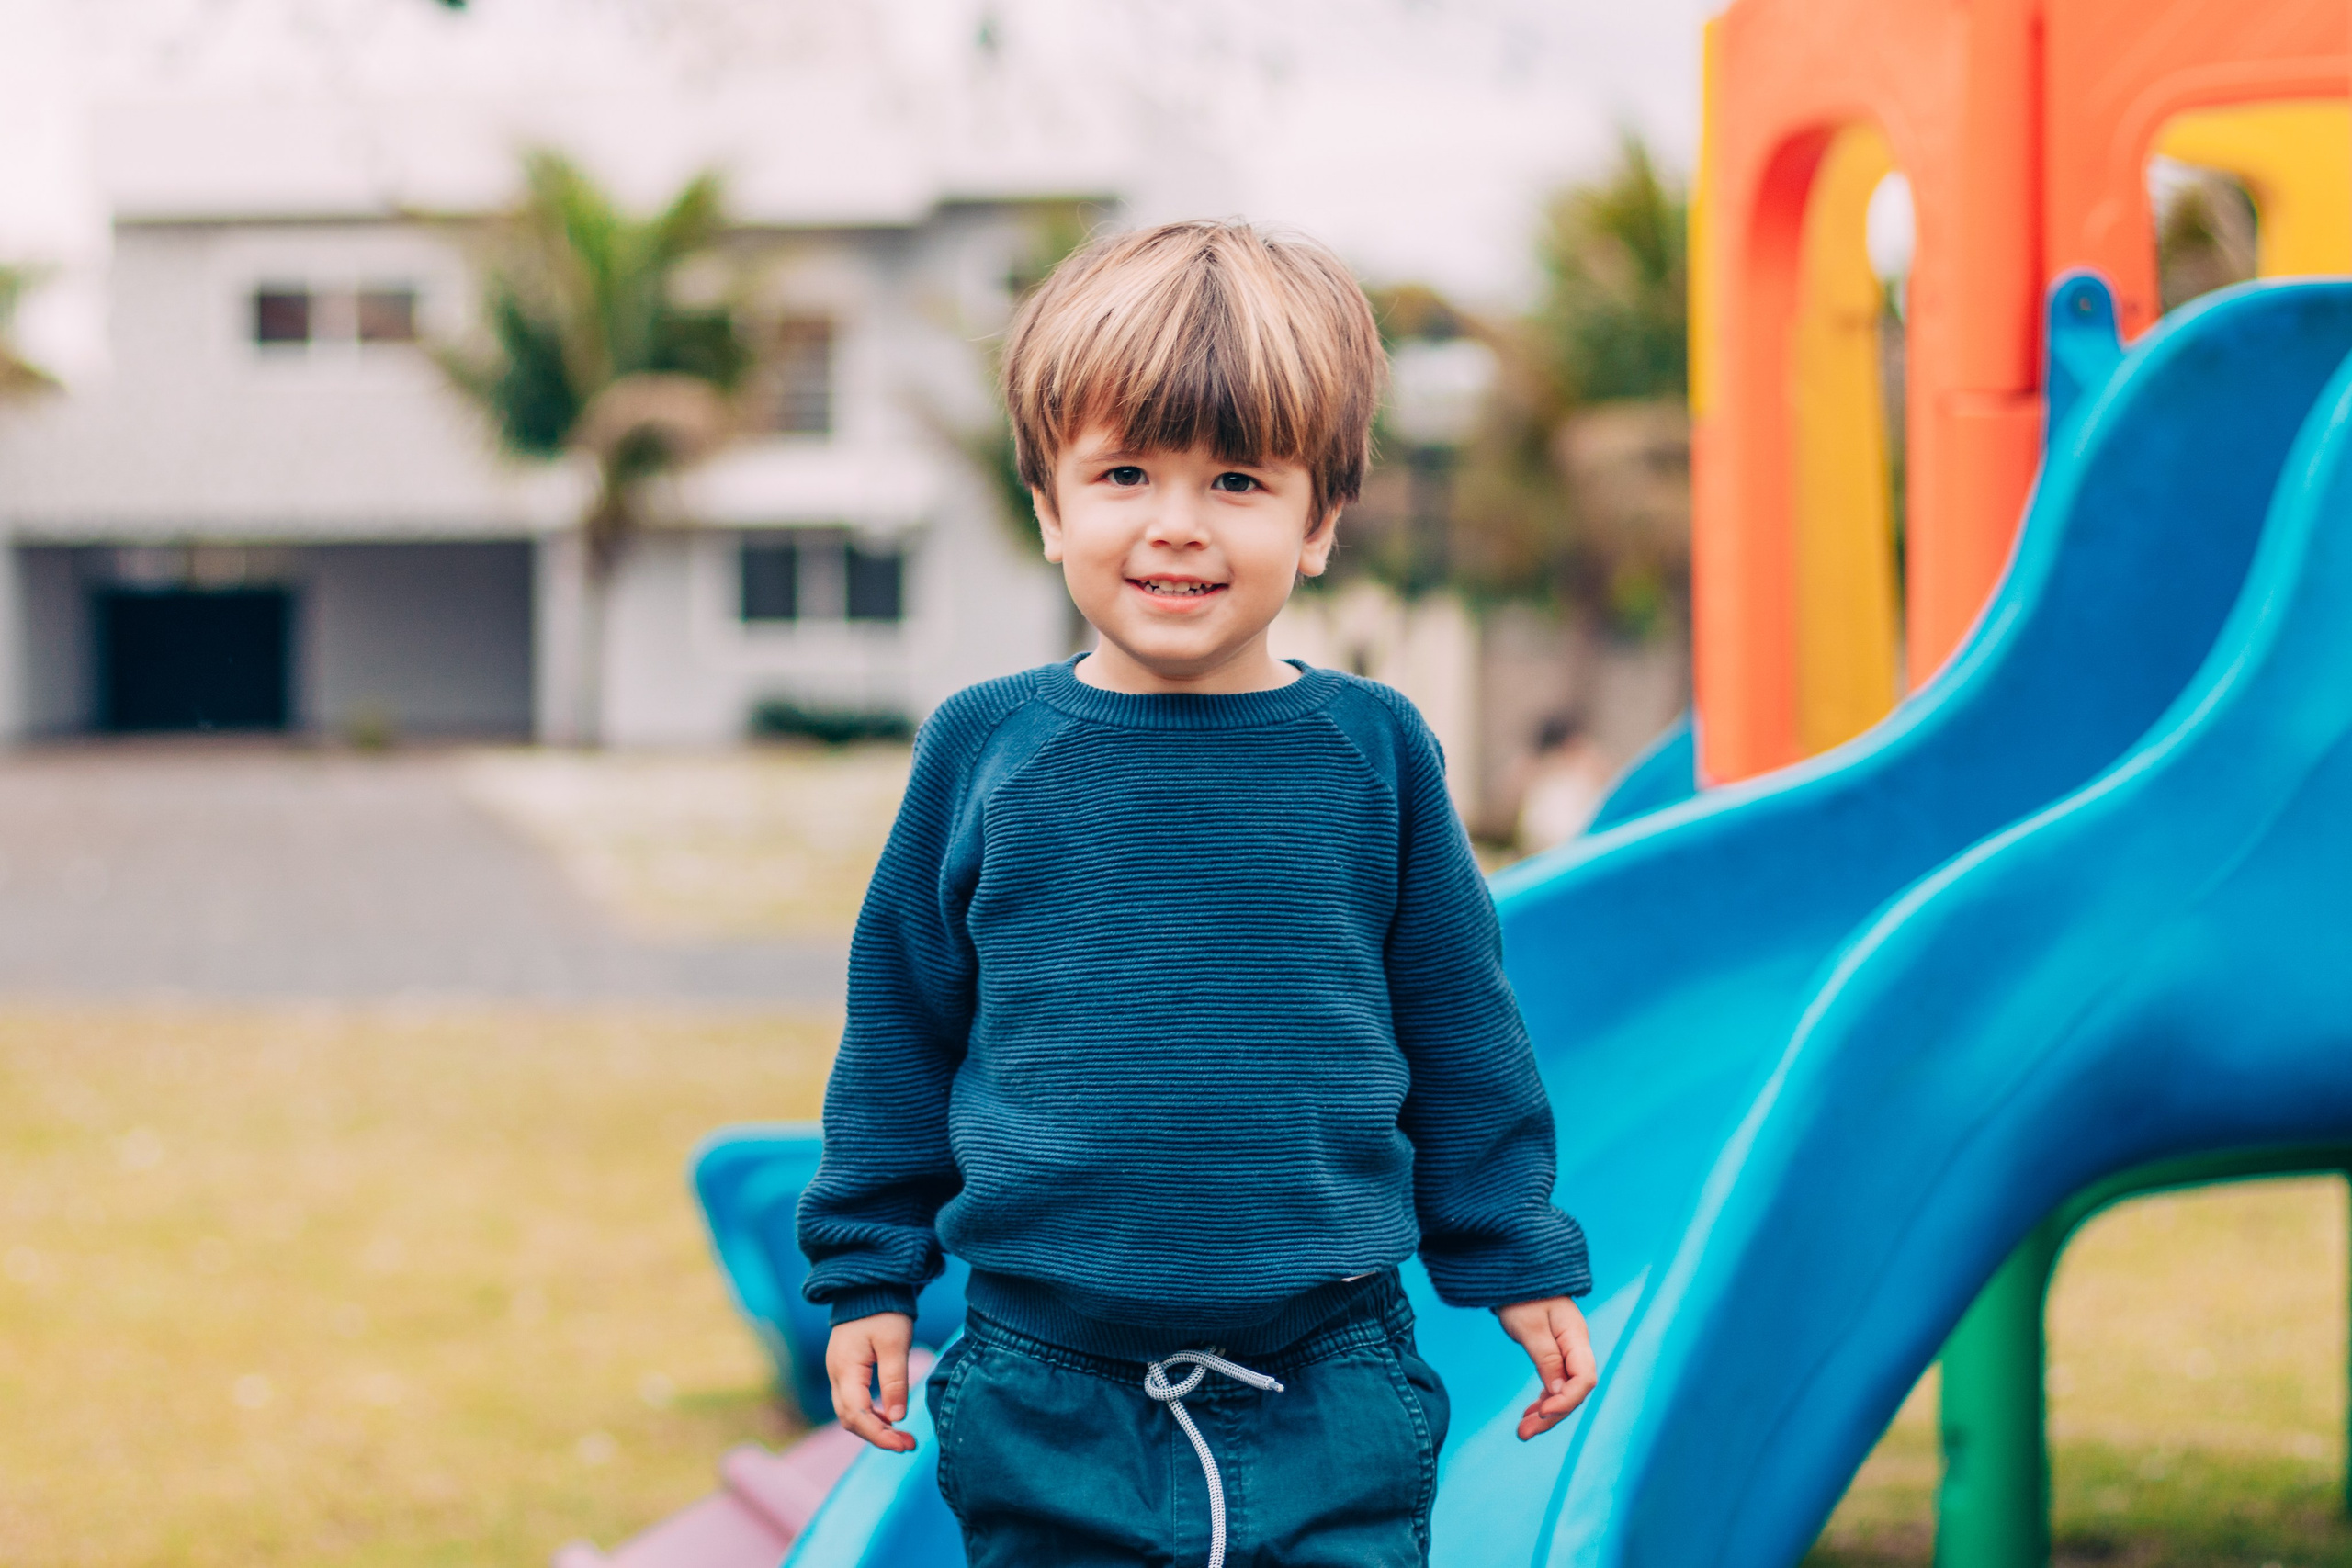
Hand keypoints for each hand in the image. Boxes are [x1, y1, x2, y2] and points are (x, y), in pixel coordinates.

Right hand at [827, 1312, 916, 1451]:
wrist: (869, 1287)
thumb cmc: (884, 1311)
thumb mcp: (895, 1343)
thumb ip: (895, 1380)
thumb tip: (898, 1417)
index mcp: (845, 1369)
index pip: (857, 1416)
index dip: (880, 1436)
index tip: (904, 1445)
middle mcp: (836, 1375)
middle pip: (850, 1420)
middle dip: (878, 1437)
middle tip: (908, 1444)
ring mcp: (839, 1373)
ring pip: (851, 1414)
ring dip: (875, 1429)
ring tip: (903, 1437)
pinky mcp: (846, 1370)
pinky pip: (854, 1402)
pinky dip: (871, 1416)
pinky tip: (891, 1419)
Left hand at [1497, 1295, 1596, 1440]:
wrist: (1515, 1275)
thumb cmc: (1522, 1296)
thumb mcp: (1530, 1328)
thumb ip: (1547, 1359)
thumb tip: (1559, 1393)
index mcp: (1576, 1338)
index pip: (1584, 1379)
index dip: (1566, 1401)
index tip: (1542, 1412)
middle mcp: (1576, 1348)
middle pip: (1574, 1391)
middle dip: (1552, 1415)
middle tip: (1523, 1433)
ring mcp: (1567, 1352)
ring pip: (1564, 1391)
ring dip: (1545, 1413)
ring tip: (1522, 1432)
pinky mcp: (1555, 1355)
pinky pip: (1555, 1384)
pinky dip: (1543, 1401)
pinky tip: (1529, 1414)